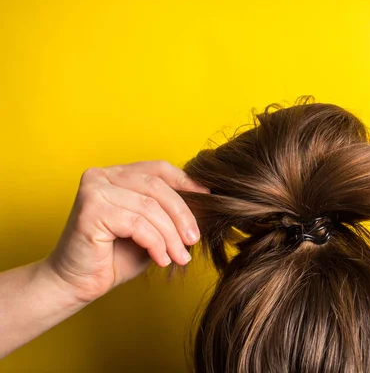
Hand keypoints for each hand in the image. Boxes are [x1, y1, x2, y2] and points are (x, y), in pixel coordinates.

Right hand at [44, 161, 209, 302]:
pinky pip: (138, 224)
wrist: (77, 284)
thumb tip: (205, 201)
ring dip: (171, 236)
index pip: (158, 169)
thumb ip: (168, 212)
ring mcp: (94, 190)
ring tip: (180, 256)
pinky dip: (156, 244)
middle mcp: (102, 175)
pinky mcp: (91, 209)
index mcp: (116, 174)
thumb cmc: (114, 257)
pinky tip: (161, 260)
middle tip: (194, 239)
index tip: (207, 198)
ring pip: (150, 208)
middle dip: (182, 215)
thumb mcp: (151, 229)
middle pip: (157, 187)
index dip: (186, 181)